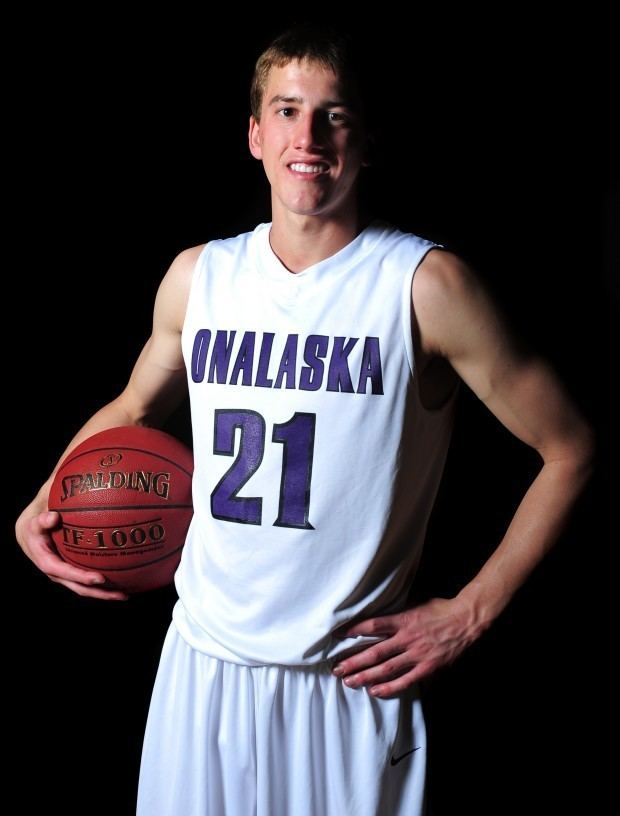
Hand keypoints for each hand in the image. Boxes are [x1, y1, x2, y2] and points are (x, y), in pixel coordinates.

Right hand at [15, 507, 128, 599]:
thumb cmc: (35, 527)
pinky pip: (88, 581)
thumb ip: (42, 521)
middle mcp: (57, 575)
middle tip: (121, 594)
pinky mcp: (72, 573)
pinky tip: (122, 581)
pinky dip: (104, 584)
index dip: (82, 577)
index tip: (100, 579)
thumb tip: (53, 517)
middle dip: (100, 593)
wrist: (29, 536)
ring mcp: (66, 576)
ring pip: (86, 588)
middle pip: (80, 588)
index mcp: (48, 564)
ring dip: (105, 593)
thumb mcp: (34, 523)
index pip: (66, 573)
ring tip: (125, 595)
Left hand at [331, 597, 485, 697]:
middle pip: (374, 652)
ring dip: (366, 676)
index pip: (372, 626)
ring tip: (349, 682)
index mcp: (403, 619)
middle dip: (353, 661)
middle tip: (337, 669)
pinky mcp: (427, 667)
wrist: (466, 620)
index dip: (354, 630)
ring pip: (386, 668)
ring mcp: (417, 654)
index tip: (338, 636)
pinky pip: (405, 680)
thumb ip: (398, 614)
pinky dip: (389, 687)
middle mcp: (407, 638)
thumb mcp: (416, 604)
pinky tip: (374, 691)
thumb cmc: (441, 609)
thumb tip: (380, 616)